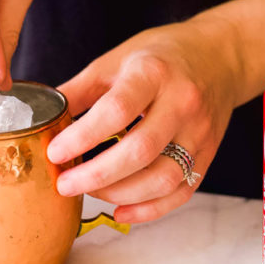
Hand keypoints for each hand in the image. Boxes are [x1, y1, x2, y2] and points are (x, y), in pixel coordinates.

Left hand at [46, 16, 243, 223]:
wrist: (220, 56)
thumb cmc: (162, 55)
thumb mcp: (117, 59)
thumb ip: (81, 90)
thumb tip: (44, 120)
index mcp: (153, 73)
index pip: (117, 110)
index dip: (82, 137)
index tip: (55, 152)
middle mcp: (182, 102)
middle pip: (140, 150)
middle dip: (96, 175)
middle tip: (64, 184)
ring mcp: (199, 131)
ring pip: (163, 178)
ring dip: (120, 193)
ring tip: (89, 191)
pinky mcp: (209, 153)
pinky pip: (182, 191)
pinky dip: (150, 208)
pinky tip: (121, 209)